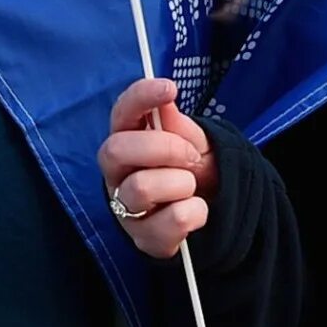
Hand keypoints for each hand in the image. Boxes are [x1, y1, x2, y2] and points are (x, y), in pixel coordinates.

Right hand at [98, 78, 216, 258]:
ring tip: (192, 187)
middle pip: (116, 150)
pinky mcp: (143, 238)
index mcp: (127, 139)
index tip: (170, 88)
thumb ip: (179, 125)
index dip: (141, 96)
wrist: (210, 209)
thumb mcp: (193, 141)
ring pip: (140, 188)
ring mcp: (125, 207)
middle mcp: (117, 172)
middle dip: (163, 148)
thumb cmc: (192, 168)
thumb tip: (165, 104)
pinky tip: (196, 210)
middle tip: (191, 157)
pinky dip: (194, 212)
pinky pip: (169, 222)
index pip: (122, 111)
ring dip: (180, 183)